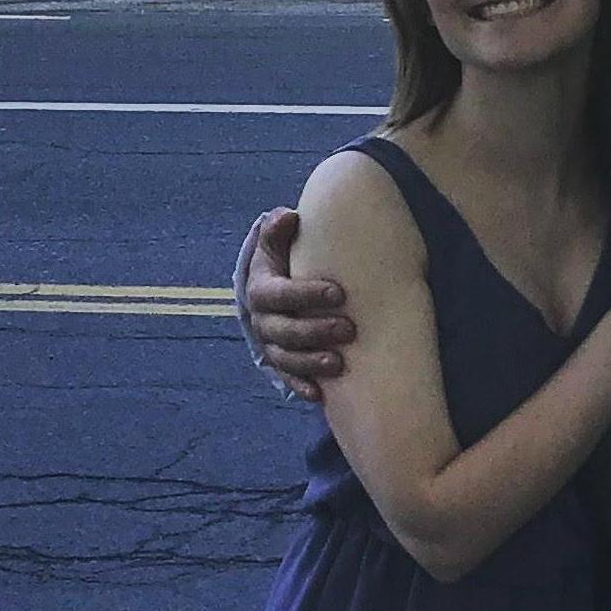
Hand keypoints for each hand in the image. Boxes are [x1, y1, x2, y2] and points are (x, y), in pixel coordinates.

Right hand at [244, 205, 353, 402]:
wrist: (275, 287)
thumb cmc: (284, 261)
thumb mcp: (277, 243)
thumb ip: (278, 230)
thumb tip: (288, 216)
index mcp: (261, 290)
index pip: (279, 294)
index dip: (306, 294)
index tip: (339, 293)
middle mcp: (262, 321)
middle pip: (283, 331)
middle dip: (315, 332)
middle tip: (349, 329)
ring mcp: (271, 345)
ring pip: (285, 359)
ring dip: (310, 363)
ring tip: (339, 364)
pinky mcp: (281, 363)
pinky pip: (287, 378)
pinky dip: (301, 386)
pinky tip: (319, 395)